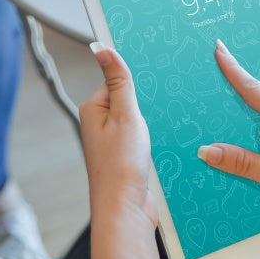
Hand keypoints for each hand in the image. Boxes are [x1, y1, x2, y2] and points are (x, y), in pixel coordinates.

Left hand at [79, 44, 156, 228]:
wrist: (126, 211)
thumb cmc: (121, 167)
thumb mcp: (126, 115)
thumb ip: (119, 80)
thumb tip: (101, 47)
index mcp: (93, 110)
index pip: (118, 81)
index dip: (138, 82)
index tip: (156, 83)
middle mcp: (100, 126)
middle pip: (130, 100)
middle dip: (149, 104)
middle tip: (162, 109)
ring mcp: (113, 144)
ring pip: (141, 121)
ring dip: (155, 123)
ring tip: (164, 129)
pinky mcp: (127, 159)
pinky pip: (145, 139)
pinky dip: (156, 139)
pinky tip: (167, 143)